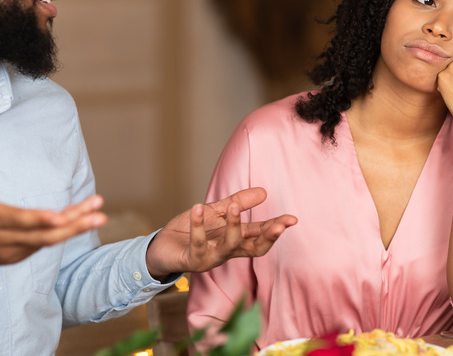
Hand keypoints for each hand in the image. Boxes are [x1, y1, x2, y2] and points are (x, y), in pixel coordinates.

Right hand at [0, 158, 106, 275]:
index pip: (17, 221)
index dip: (39, 220)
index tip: (61, 218)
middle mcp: (5, 238)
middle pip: (44, 235)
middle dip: (73, 226)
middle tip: (99, 216)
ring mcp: (14, 249)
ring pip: (49, 240)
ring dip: (75, 227)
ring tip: (98, 214)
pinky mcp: (20, 255)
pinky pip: (46, 243)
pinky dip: (64, 231)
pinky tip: (82, 217)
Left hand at [145, 187, 296, 276]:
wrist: (160, 247)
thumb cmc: (189, 231)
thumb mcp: (216, 213)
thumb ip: (238, 203)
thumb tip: (264, 192)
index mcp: (235, 240)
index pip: (260, 235)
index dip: (276, 228)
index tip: (291, 220)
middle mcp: (227, 252)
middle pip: (253, 247)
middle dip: (267, 237)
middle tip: (279, 225)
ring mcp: (211, 258)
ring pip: (229, 246)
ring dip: (233, 226)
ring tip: (234, 206)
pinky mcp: (192, 260)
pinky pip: (197, 243)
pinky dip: (197, 226)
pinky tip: (198, 208)